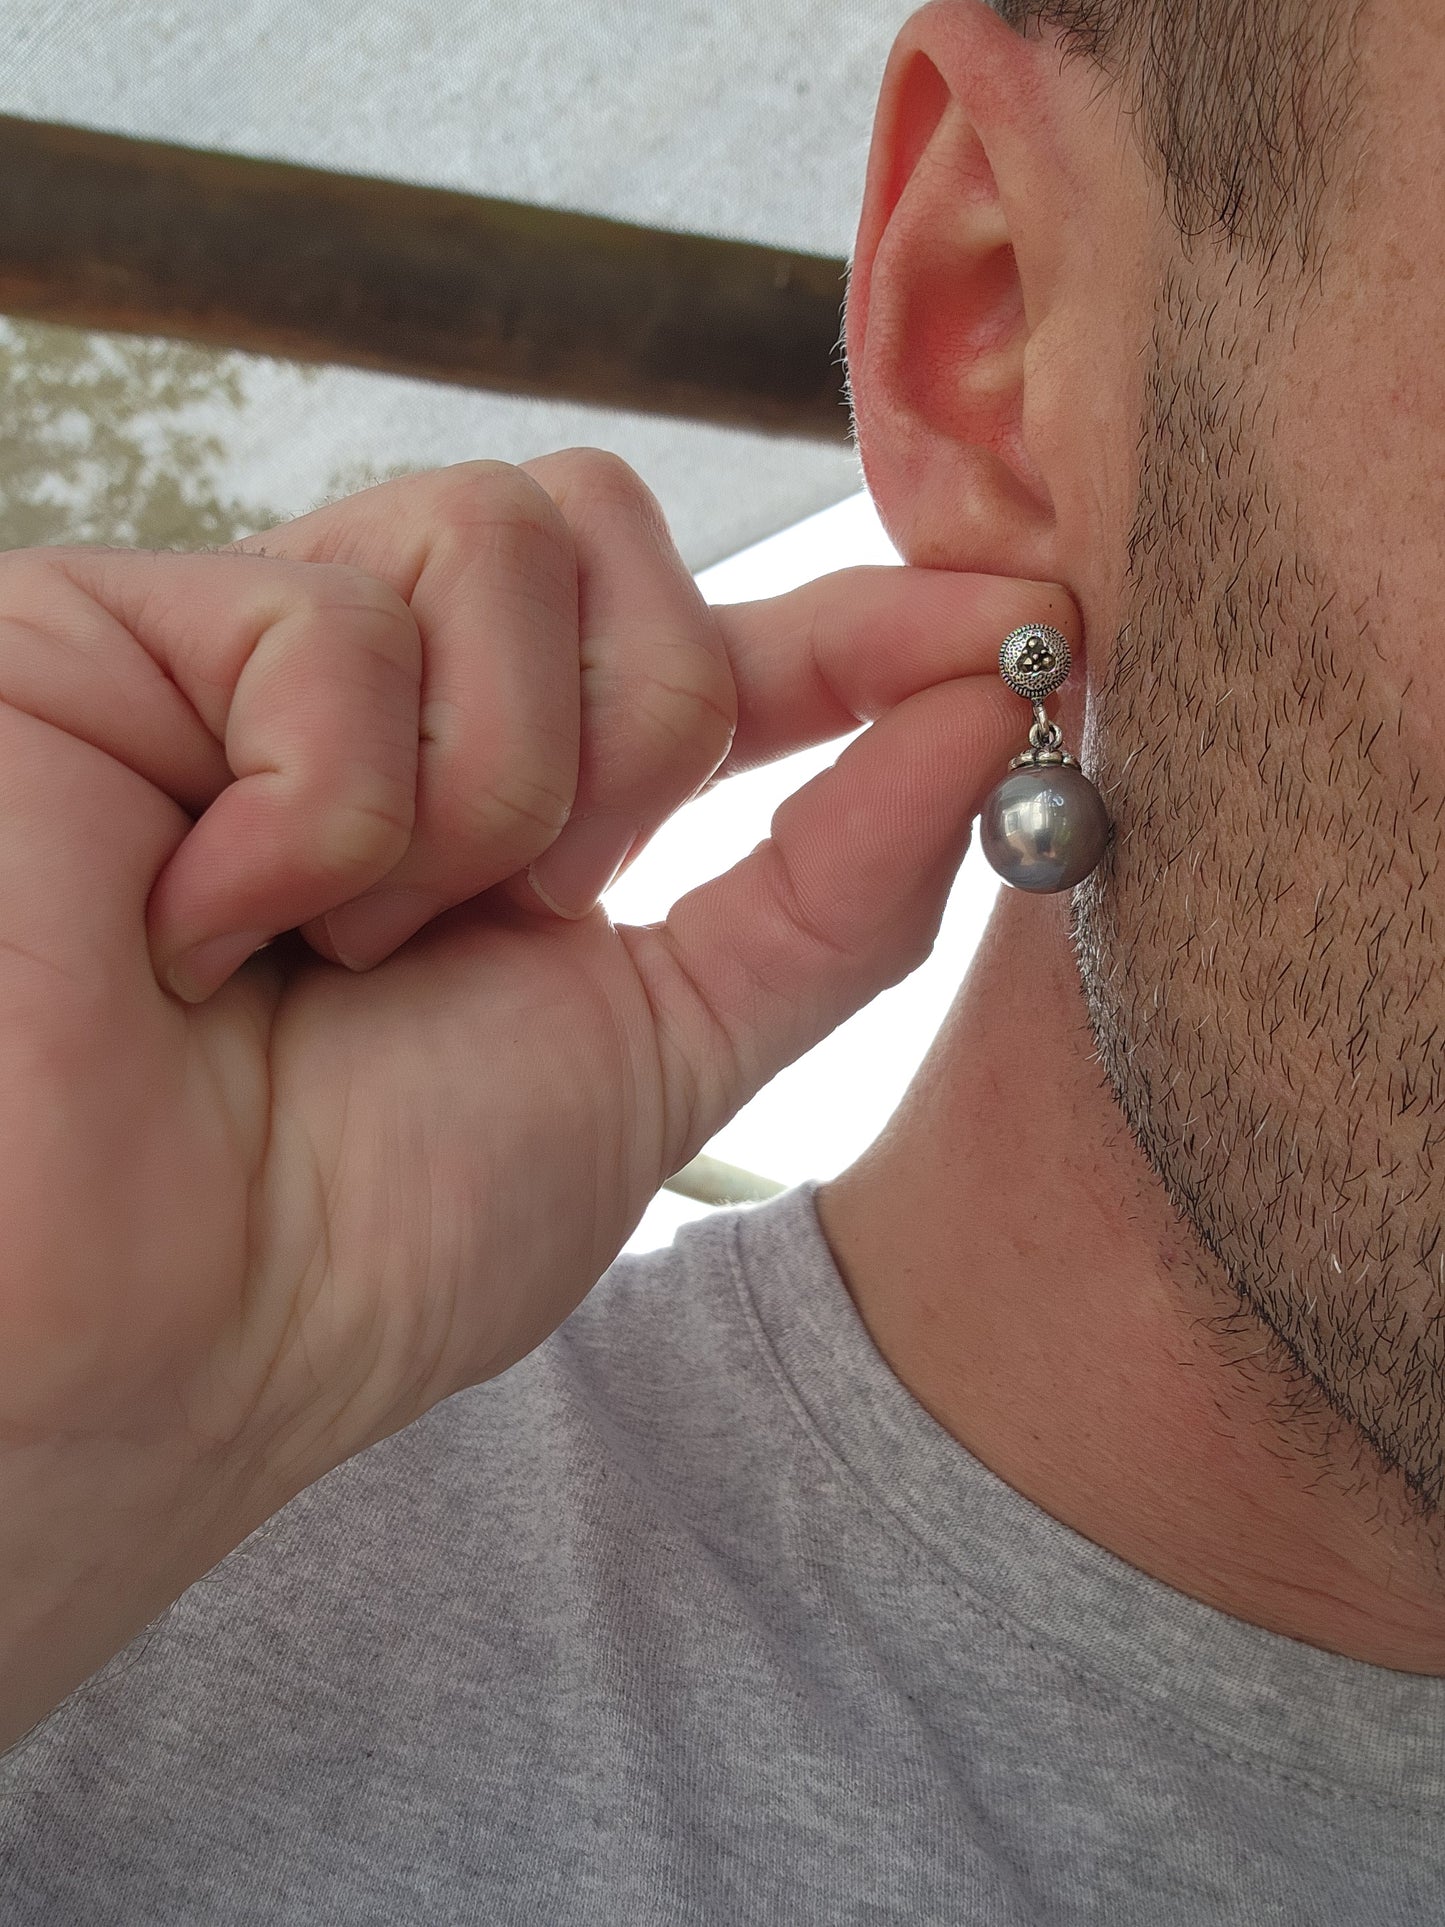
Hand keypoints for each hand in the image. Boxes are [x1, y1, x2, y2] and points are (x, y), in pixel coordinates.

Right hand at [0, 452, 1074, 1747]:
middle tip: (511, 907)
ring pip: (493, 542)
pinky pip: (330, 632)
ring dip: (470, 798)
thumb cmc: (369, 1237)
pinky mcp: (116, 628)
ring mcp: (249, 649)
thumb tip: (982, 715)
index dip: (861, 624)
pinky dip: (315, 823)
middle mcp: (385, 700)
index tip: (1017, 622)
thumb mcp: (663, 1058)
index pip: (711, 651)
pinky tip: (204, 927)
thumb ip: (831, 890)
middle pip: (611, 537)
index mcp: (511, 805)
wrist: (154, 1332)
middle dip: (626, 738)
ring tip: (338, 942)